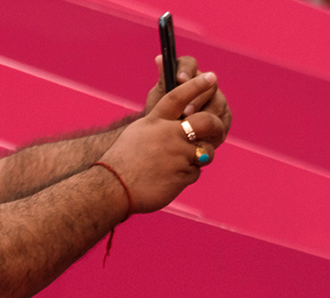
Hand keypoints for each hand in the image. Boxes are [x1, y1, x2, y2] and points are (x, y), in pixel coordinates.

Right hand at [102, 72, 226, 213]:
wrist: (114, 188)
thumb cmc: (122, 162)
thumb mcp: (138, 133)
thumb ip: (160, 125)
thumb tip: (181, 123)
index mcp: (155, 120)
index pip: (179, 96)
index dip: (197, 86)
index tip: (212, 77)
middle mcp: (169, 134)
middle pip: (205, 121)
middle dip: (216, 125)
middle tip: (216, 130)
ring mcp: (178, 154)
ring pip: (205, 150)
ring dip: (200, 156)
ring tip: (180, 164)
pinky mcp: (182, 174)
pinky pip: (195, 172)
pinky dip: (186, 175)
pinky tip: (169, 179)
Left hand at [146, 55, 231, 144]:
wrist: (167, 139)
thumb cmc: (161, 115)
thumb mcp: (158, 99)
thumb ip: (163, 81)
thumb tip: (160, 59)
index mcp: (187, 74)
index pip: (189, 64)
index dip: (187, 70)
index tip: (179, 78)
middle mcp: (205, 84)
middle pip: (209, 83)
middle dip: (197, 98)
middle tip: (185, 111)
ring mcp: (217, 100)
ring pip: (218, 103)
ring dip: (205, 115)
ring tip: (191, 128)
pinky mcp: (224, 117)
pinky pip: (223, 121)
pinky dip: (212, 129)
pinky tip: (201, 136)